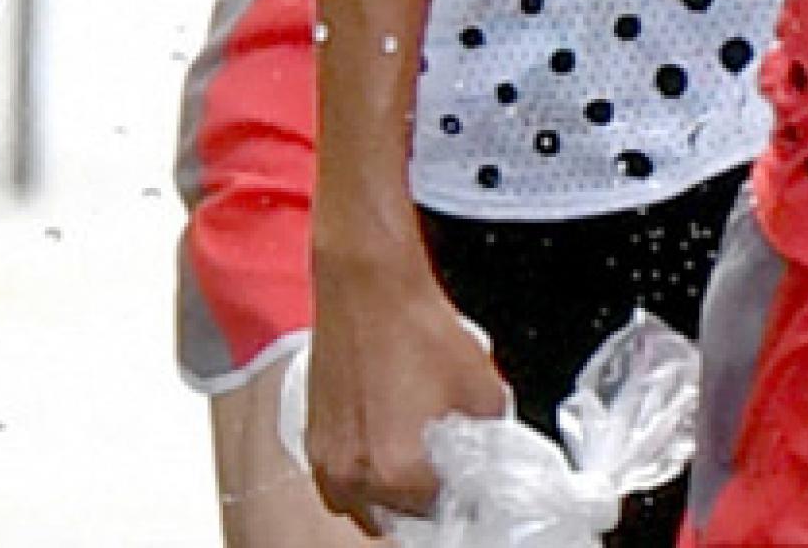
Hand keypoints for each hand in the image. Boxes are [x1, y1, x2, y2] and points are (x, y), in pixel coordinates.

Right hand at [304, 250, 511, 533]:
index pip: (443, 522)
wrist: (369, 283)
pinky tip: (380, 446)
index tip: (470, 489)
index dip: (462, 503)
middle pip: (399, 524)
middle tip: (443, 478)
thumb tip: (495, 464)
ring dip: (387, 500)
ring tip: (410, 467)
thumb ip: (493, 445)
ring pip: (362, 509)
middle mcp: (356, 474)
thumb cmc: (418, 328)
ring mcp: (328, 457)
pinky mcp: (312, 433)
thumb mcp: (486, 394)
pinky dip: (358, 476)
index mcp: (400, 474)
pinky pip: (337, 482)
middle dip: (424, 507)